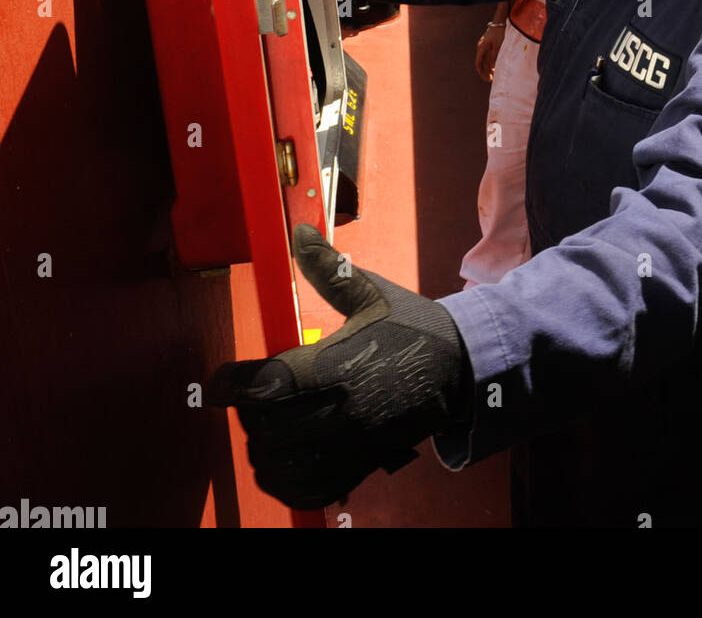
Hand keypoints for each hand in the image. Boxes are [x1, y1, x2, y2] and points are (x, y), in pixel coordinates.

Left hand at [208, 225, 470, 508]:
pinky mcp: (362, 464)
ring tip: (265, 424)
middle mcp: (342, 408)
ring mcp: (352, 442)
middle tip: (249, 396)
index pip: (269, 383)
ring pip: (283, 461)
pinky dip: (286, 480)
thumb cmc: (413, 328)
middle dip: (248, 411)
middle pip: (267, 425)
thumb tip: (298, 232)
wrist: (461, 369)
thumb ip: (327, 268)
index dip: (234, 384)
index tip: (220, 381)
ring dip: (263, 446)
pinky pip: (309, 488)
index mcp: (338, 363)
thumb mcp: (371, 294)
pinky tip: (282, 460)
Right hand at [475, 23, 504, 80]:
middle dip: (485, 72)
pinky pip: (488, 55)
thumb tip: (492, 68)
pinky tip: (496, 67)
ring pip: (485, 60)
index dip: (481, 73)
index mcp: (481, 48)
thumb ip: (495, 56)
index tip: (487, 79)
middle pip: (481, 63)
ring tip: (494, 75)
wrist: (500, 21)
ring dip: (488, 68)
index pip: (478, 63)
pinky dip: (491, 62)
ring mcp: (485, 45)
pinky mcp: (489, 44)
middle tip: (491, 80)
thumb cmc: (500, 32)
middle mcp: (481, 47)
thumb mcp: (498, 45)